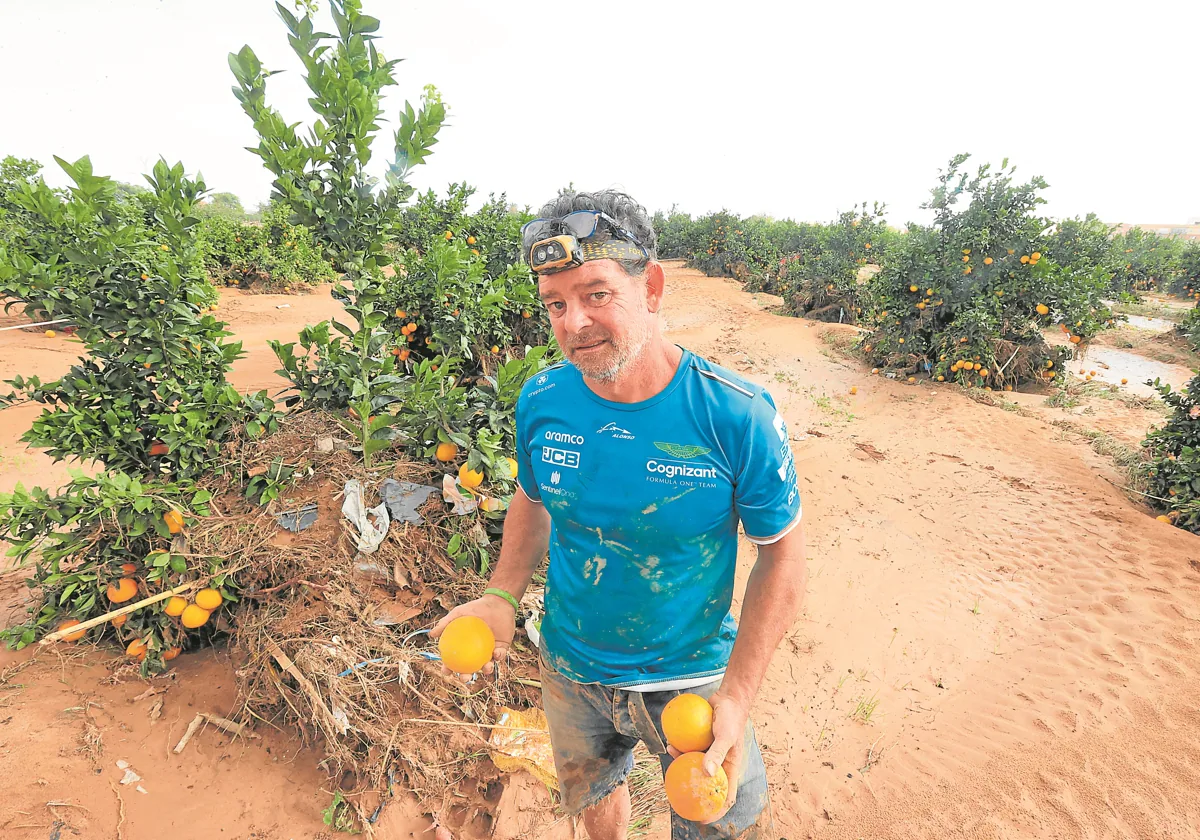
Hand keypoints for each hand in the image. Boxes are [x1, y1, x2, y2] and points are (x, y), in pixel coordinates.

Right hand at [428, 593, 515, 680]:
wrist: (496, 602)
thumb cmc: (476, 608)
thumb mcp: (458, 614)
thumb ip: (445, 623)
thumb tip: (431, 635)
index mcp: (465, 647)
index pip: (454, 661)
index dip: (449, 669)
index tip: (446, 671)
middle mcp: (476, 652)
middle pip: (469, 669)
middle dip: (467, 677)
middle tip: (466, 677)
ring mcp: (489, 651)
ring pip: (486, 666)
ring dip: (486, 670)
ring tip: (485, 667)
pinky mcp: (502, 648)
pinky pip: (500, 655)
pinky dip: (498, 656)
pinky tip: (496, 653)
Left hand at [667, 690, 748, 823]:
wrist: (728, 698)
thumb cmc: (731, 718)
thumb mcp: (726, 736)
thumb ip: (716, 753)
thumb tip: (706, 773)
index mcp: (730, 769)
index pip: (726, 797)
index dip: (716, 811)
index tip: (702, 820)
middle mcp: (719, 764)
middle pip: (706, 785)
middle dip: (693, 793)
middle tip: (677, 798)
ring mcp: (709, 753)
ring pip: (693, 766)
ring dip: (681, 766)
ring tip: (669, 763)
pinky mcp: (701, 742)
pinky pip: (688, 750)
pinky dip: (679, 749)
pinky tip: (669, 744)